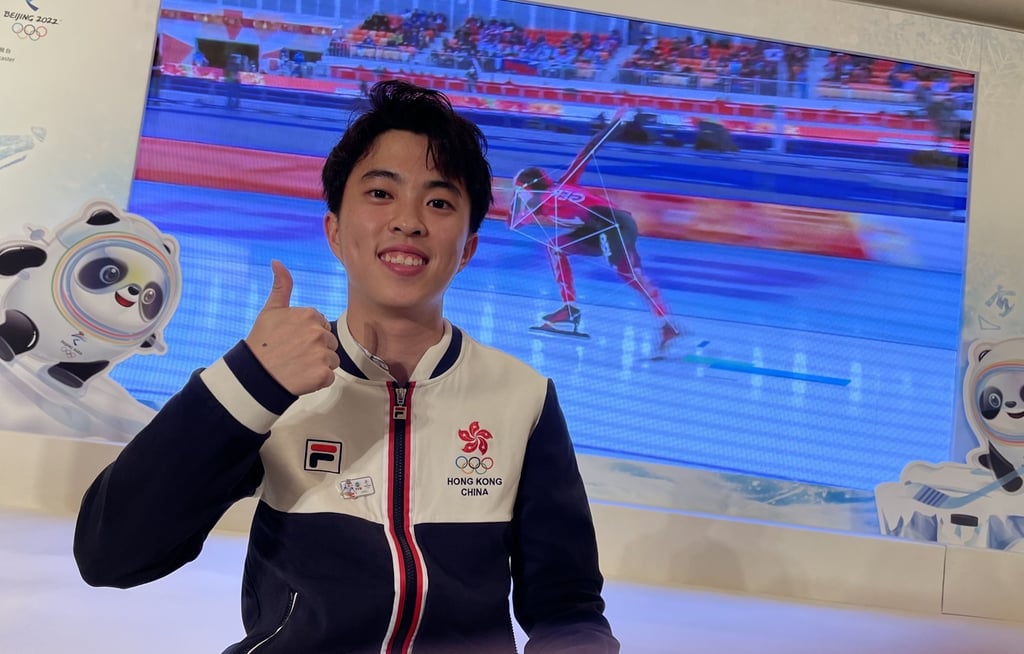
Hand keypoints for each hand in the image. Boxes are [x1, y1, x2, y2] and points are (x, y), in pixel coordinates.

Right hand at [245, 260, 339, 395]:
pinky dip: (317, 380)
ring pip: (331, 360)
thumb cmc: (261, 344)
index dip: (308, 335)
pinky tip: (301, 377)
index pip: (322, 326)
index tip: (293, 341)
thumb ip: (281, 286)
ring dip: (318, 365)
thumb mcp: (270, 311)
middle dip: (316, 350)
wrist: (254, 376)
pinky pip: (329, 377)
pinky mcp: (323, 374)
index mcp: (310, 315)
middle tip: (294, 355)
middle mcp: (319, 332)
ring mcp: (322, 354)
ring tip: (297, 366)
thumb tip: (277, 262)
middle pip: (329, 343)